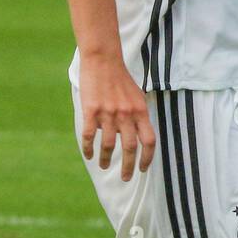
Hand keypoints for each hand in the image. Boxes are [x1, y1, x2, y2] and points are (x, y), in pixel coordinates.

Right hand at [79, 54, 156, 180]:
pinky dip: (88, 148)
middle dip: (127, 167)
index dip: (147, 158)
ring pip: (108, 145)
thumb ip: (139, 115)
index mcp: (140, 111)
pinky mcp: (91, 111)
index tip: (143, 169)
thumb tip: (140, 135)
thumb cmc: (121, 78)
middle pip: (129, 148)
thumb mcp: (137, 96)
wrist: (103, 60)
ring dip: (105, 159)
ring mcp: (108, 113)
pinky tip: (88, 155)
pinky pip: (90, 136)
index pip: (149, 141)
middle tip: (125, 178)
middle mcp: (126, 115)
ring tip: (103, 165)